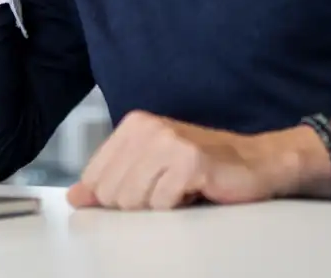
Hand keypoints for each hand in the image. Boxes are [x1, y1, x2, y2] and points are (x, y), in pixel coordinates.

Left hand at [66, 111, 330, 210]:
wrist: (254, 162)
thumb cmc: (201, 166)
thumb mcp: (149, 169)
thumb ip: (110, 180)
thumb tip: (76, 197)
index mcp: (133, 125)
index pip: (94, 178)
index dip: (114, 196)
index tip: (142, 189)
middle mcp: (147, 127)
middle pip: (111, 193)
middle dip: (138, 203)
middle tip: (166, 189)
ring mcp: (169, 142)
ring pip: (132, 201)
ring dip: (158, 205)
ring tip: (179, 189)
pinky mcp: (190, 161)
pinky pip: (162, 204)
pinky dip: (178, 206)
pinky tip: (195, 190)